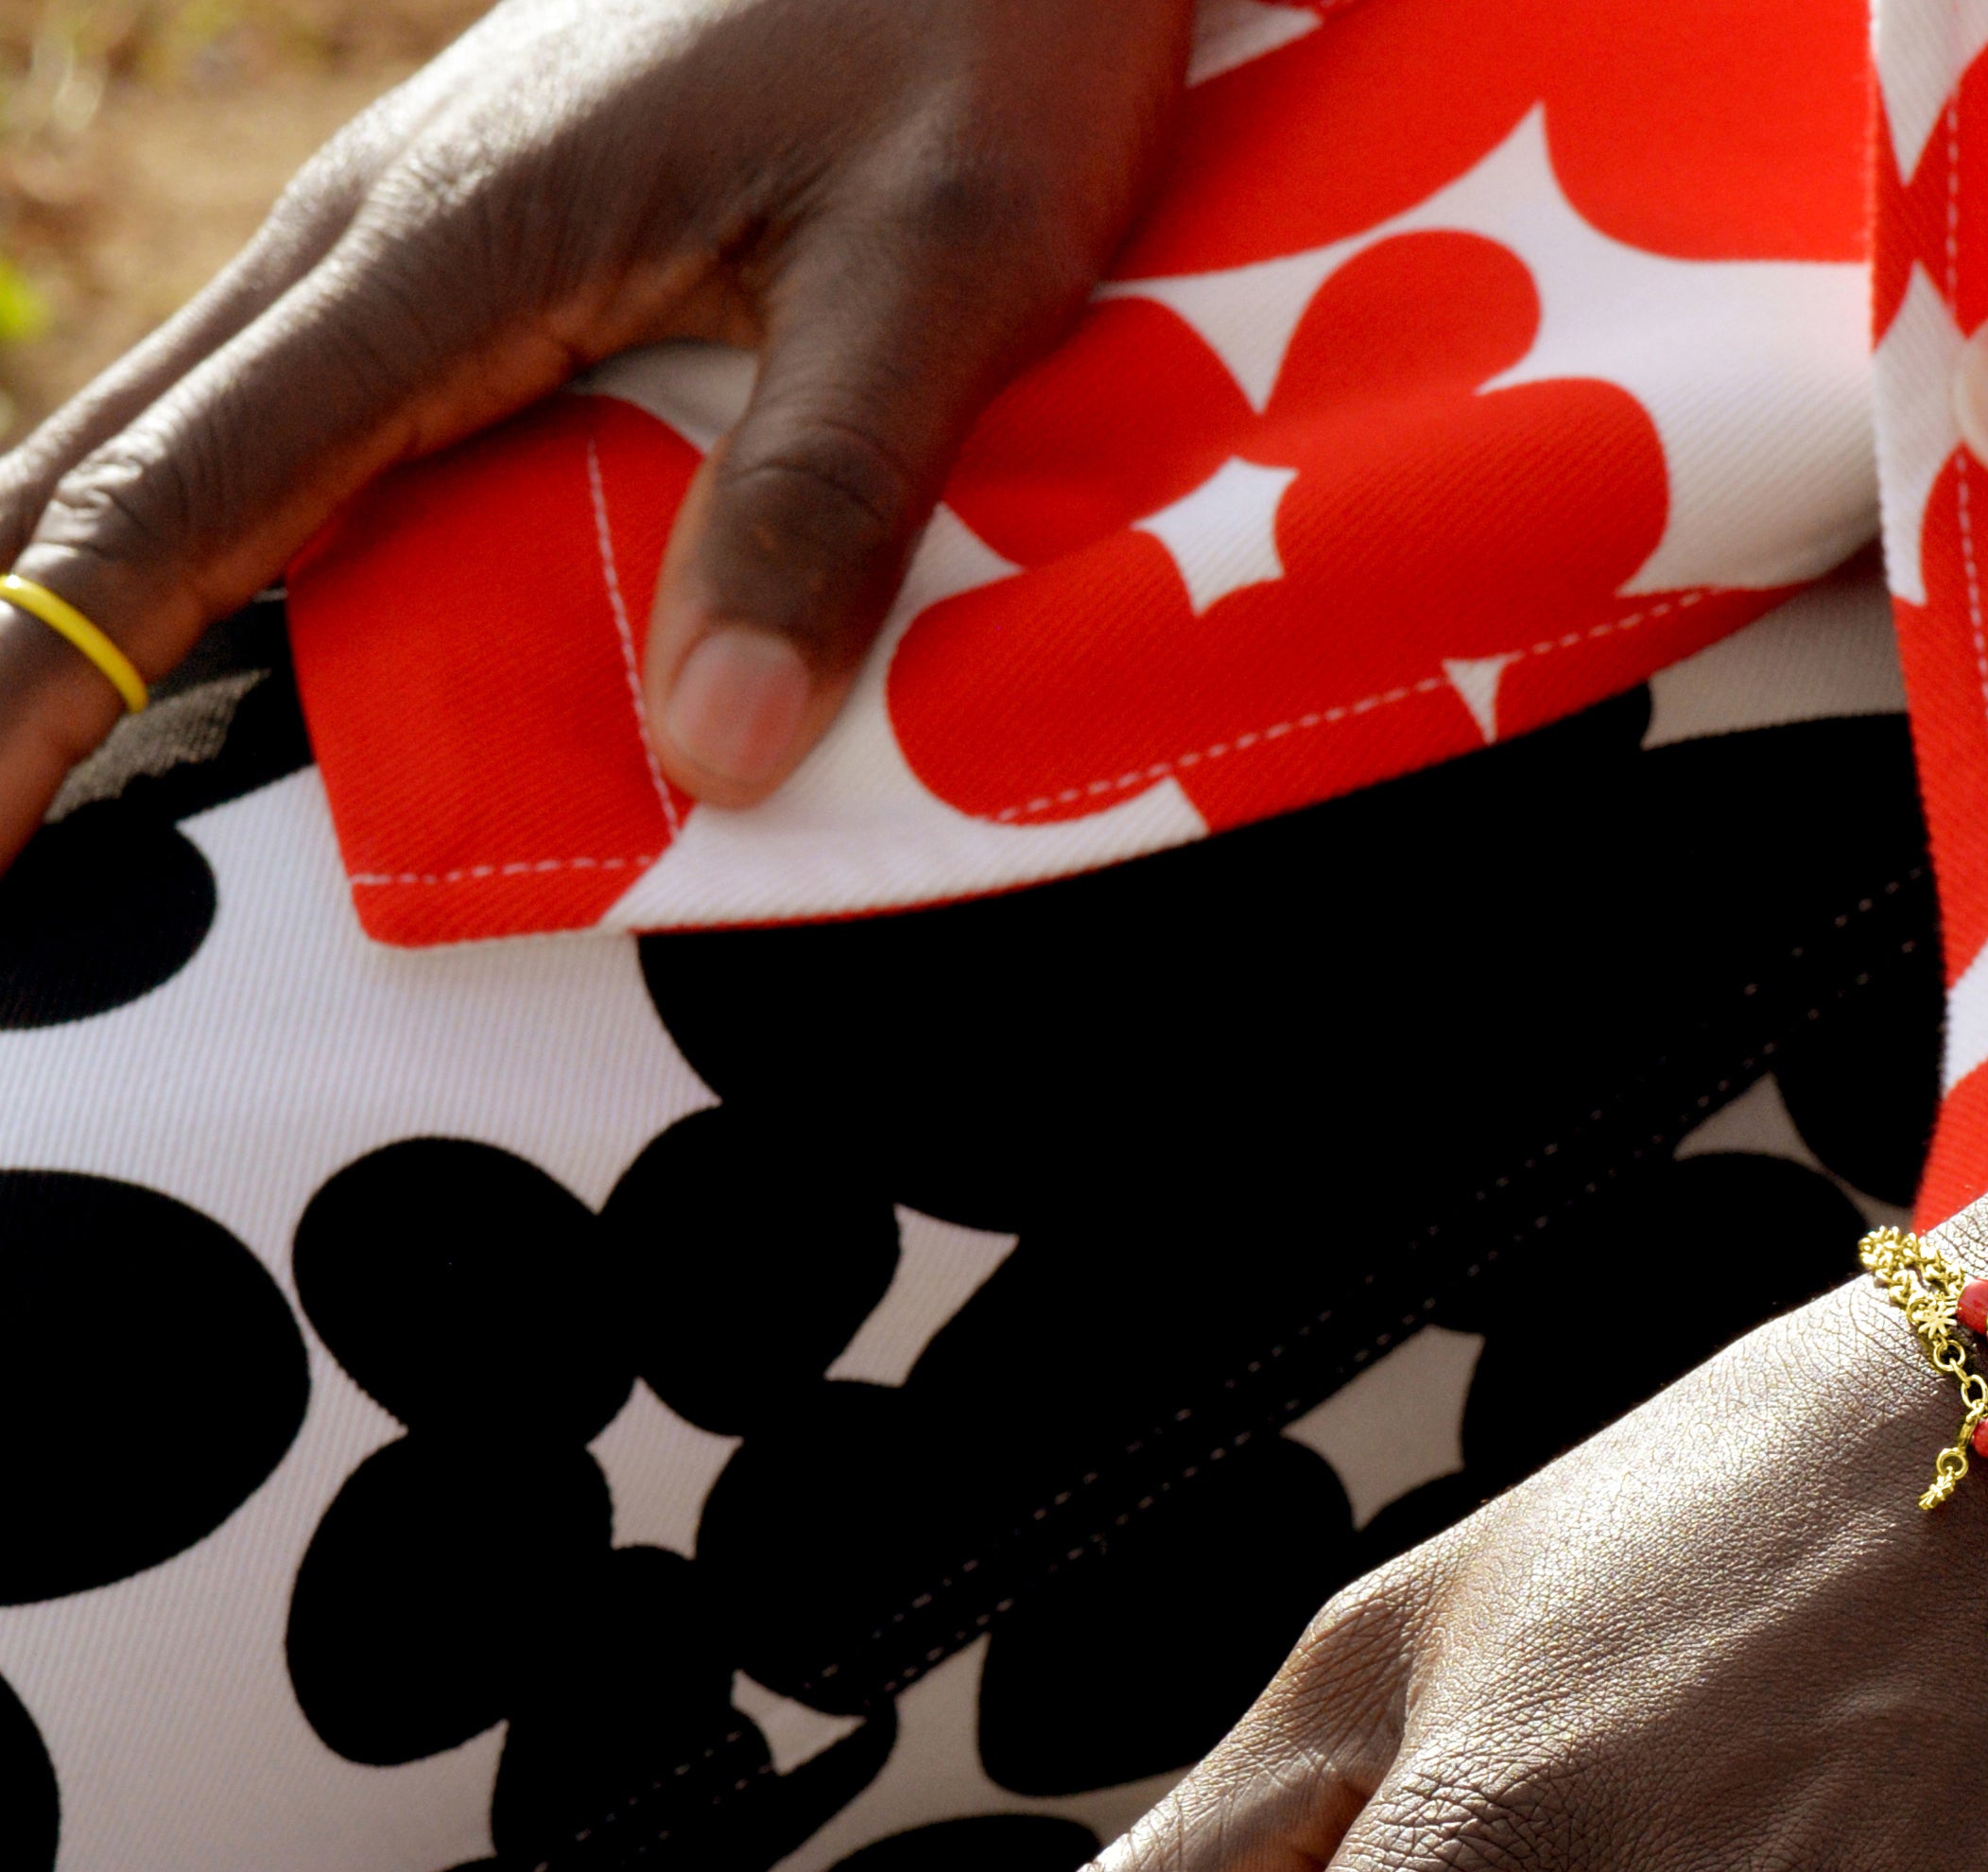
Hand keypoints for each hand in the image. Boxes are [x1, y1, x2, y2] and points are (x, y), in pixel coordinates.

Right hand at [0, 0, 1187, 857]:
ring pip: (188, 439)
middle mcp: (376, 240)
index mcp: (446, 248)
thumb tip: (710, 752)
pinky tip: (191, 640)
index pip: (181, 497)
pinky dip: (205, 540)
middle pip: (123, 467)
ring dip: (88, 596)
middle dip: (16, 652)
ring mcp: (411, 241)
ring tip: (26, 767)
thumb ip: (830, 498)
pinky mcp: (476, 258)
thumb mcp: (948, 262)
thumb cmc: (979, 22)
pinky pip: (295, 424)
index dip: (50, 674)